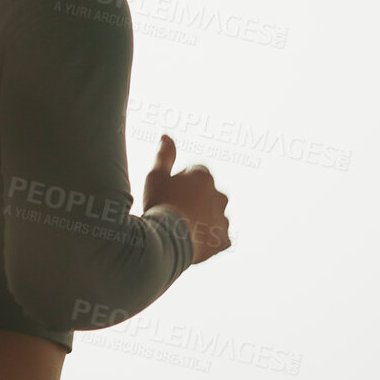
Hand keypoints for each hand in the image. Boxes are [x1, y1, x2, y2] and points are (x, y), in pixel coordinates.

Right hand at [143, 134, 230, 263]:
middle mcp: (219, 195)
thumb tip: (166, 137)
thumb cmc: (160, 205)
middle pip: (207, 195)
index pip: (195, 174)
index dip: (180, 184)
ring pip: (214, 216)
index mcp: (204, 177)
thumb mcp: (156, 176)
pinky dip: (209, 240)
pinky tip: (194, 243)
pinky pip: (219, 238)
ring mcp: (223, 218)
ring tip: (183, 231)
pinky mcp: (223, 239)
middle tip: (175, 213)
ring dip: (203, 220)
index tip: (169, 195)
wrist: (167, 240)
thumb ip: (164, 155)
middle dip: (195, 201)